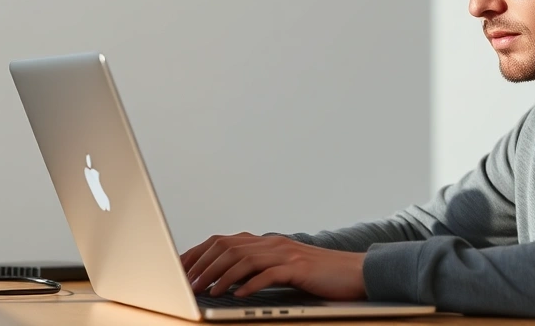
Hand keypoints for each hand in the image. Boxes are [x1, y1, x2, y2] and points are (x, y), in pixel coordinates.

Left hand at [180, 232, 366, 298]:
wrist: (354, 271)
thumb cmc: (317, 275)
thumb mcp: (282, 268)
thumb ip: (258, 268)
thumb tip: (226, 279)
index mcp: (266, 242)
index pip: (223, 241)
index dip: (199, 252)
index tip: (180, 267)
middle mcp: (273, 243)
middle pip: (229, 247)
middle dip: (203, 265)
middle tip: (187, 283)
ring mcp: (286, 253)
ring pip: (244, 258)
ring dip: (221, 276)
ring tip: (206, 290)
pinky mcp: (299, 267)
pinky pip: (270, 273)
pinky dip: (251, 284)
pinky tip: (238, 294)